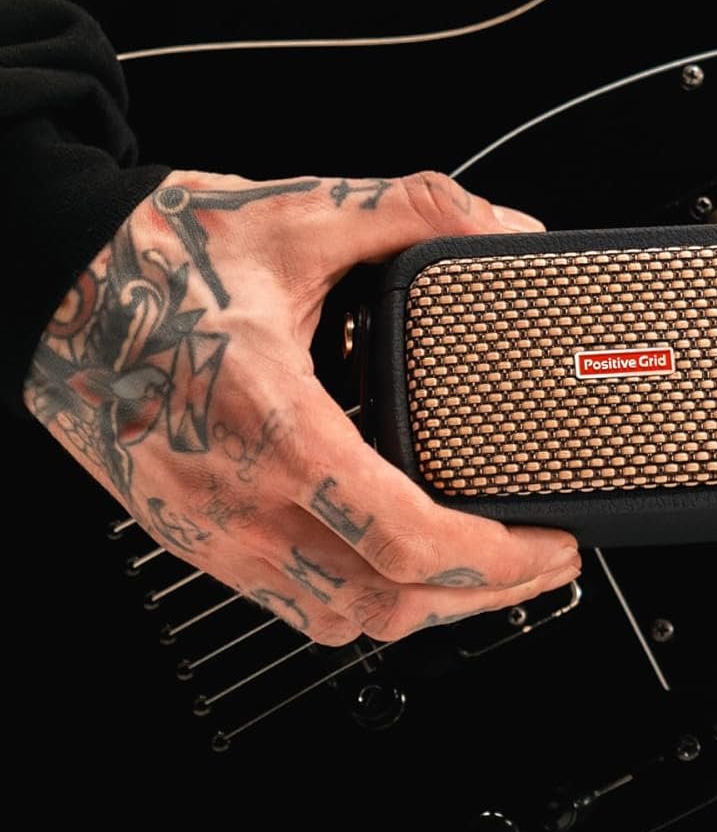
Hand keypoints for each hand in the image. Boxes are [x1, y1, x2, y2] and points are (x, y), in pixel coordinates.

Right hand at [26, 169, 581, 643]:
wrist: (47, 286)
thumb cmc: (153, 259)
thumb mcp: (295, 216)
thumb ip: (412, 210)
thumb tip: (501, 227)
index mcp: (270, 419)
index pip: (398, 534)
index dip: (493, 557)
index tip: (550, 542)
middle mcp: (236, 496)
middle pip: (383, 603)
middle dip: (483, 596)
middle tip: (544, 561)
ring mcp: (210, 531)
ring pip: (339, 621)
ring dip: (426, 609)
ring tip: (488, 574)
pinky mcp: (196, 540)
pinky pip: (293, 607)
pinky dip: (365, 605)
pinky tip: (401, 571)